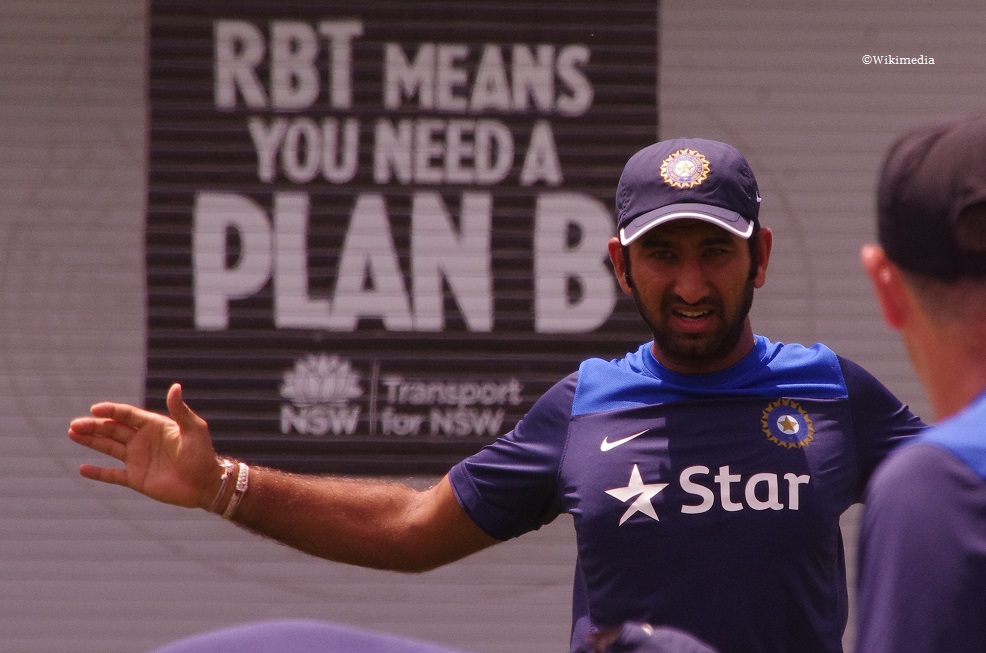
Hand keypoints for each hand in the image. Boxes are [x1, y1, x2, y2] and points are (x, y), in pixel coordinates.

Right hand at [68, 383, 222, 509]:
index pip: (127, 415)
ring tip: (72, 434)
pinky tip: (82, 468)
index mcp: (154, 426)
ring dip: (91, 441)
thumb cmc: (203, 454)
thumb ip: (180, 410)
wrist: (206, 484)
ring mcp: (138, 459)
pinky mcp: (136, 479)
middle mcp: (143, 440)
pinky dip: (98, 473)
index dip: (111, 411)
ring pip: (109, 447)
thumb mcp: (194, 429)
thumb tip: (175, 386)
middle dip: (94, 426)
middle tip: (75, 424)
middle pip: (113, 429)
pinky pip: (113, 475)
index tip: (95, 409)